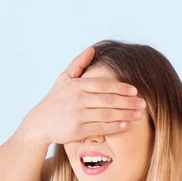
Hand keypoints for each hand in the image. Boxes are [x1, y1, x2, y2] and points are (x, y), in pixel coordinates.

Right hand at [20, 47, 146, 145]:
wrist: (38, 124)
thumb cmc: (54, 101)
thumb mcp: (63, 79)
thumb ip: (78, 64)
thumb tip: (91, 49)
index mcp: (77, 85)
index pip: (104, 85)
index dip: (121, 87)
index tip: (135, 91)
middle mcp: (78, 99)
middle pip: (109, 99)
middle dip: (128, 101)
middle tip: (143, 103)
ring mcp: (78, 115)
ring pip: (107, 114)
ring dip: (125, 114)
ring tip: (139, 114)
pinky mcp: (77, 130)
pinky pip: (100, 128)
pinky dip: (114, 127)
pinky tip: (125, 125)